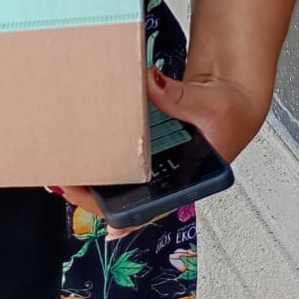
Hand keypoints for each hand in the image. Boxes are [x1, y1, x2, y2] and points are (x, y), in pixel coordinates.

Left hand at [52, 65, 257, 239]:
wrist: (235, 96)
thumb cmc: (230, 111)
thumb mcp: (208, 104)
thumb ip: (177, 96)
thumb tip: (149, 82)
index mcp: (186, 182)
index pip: (147, 211)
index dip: (117, 216)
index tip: (89, 205)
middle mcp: (168, 179)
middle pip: (125, 201)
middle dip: (93, 195)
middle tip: (64, 181)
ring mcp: (156, 166)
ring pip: (120, 183)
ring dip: (94, 180)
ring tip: (64, 171)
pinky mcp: (148, 148)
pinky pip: (122, 159)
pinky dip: (103, 157)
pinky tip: (83, 152)